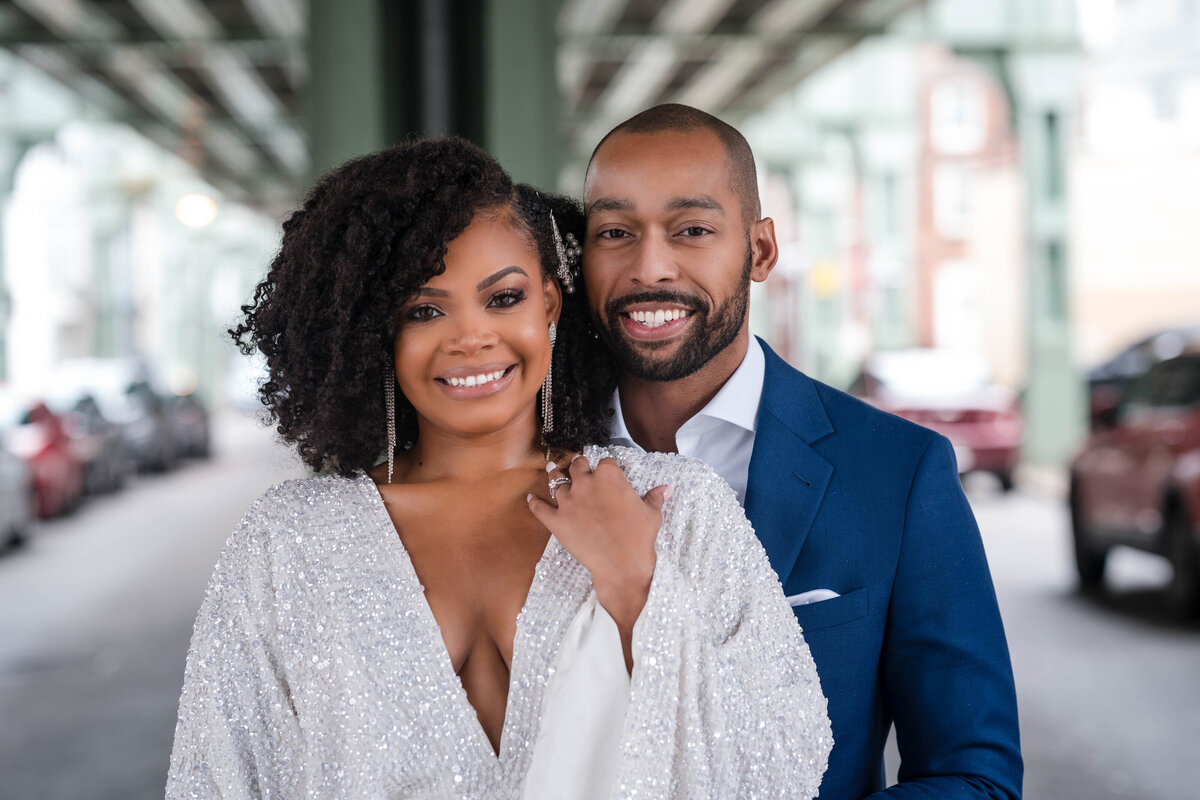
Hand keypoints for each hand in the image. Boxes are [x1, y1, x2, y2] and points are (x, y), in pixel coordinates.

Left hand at [527, 454, 669, 670]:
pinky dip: (534, 503)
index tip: (608, 471)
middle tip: (579, 466)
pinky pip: (540, 508)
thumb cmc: (640, 537)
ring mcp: (568, 501)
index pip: (606, 462)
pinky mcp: (556, 521)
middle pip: (578, 466)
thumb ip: (655, 497)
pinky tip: (530, 498)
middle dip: (579, 465)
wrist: (622, 564)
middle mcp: (586, 483)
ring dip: (555, 477)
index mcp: (609, 476)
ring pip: (556, 482)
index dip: (607, 466)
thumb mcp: (651, 514)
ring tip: (553, 472)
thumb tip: (666, 488)